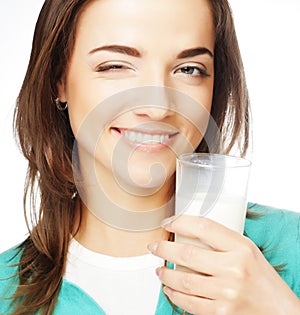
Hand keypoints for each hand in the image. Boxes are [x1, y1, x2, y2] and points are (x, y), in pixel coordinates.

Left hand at [148, 215, 299, 314]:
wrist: (280, 311)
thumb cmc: (262, 279)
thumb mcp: (247, 250)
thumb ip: (221, 241)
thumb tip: (189, 232)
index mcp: (241, 248)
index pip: (204, 227)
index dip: (181, 222)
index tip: (168, 223)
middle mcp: (233, 269)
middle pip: (187, 254)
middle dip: (163, 249)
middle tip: (154, 247)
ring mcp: (226, 292)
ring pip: (183, 280)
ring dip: (165, 274)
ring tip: (159, 270)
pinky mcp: (220, 313)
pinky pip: (189, 302)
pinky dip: (174, 295)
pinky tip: (170, 289)